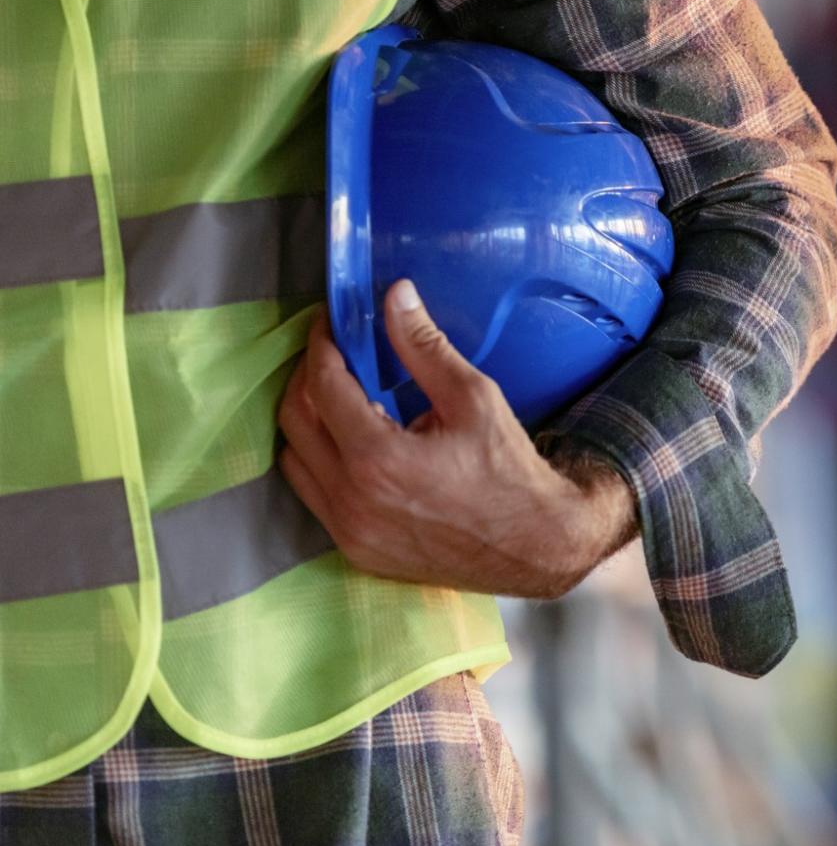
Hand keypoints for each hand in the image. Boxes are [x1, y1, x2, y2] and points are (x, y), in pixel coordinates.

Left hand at [277, 281, 637, 598]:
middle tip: (333, 353)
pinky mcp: (355, 550)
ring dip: (307, 421)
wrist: (533, 545)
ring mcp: (348, 530)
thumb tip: (396, 295)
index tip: (330, 322)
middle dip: (307, 377)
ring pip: (294, 460)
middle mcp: (350, 498)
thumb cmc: (509, 470)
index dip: (321, 345)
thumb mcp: (474, 398)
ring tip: (340, 396)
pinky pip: (313, 495)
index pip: (323, 385)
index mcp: (377, 457)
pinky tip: (354, 443)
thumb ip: (425, 346)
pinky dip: (321, 460)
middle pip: (295, 420)